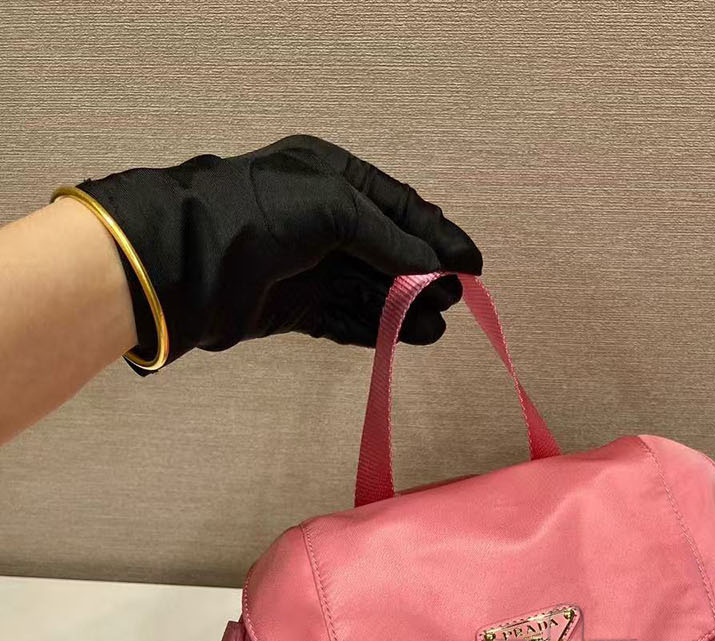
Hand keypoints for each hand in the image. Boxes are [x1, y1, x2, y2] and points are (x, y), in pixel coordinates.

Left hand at [78, 134, 481, 368]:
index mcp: (327, 175)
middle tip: (456, 299)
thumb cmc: (258, 214)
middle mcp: (319, 218)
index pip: (395, 205)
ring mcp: (306, 265)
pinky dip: (376, 328)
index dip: (436, 234)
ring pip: (368, 289)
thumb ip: (387, 238)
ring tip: (436, 327)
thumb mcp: (333, 208)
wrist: (189, 261)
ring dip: (404, 308)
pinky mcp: (293, 307)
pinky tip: (407, 337)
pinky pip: (344, 319)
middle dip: (423, 275)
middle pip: (386, 250)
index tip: (471, 265)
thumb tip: (433, 268)